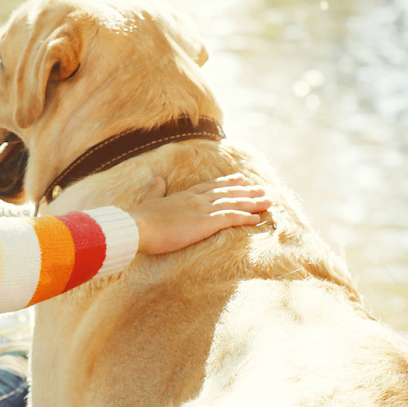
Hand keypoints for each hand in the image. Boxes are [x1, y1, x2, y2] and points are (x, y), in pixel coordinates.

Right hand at [127, 173, 270, 255]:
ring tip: (268, 202)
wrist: (139, 227)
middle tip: (262, 189)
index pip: (210, 187)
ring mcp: (202, 210)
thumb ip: (156, 191)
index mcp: (184, 195)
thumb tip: (158, 179)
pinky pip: (231, 218)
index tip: (240, 179)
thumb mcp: (150, 201)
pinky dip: (246, 217)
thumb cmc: (142, 219)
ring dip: (252, 203)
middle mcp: (197, 199)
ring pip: (233, 204)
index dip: (226, 183)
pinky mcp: (206, 223)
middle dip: (246, 192)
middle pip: (227, 193)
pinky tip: (257, 218)